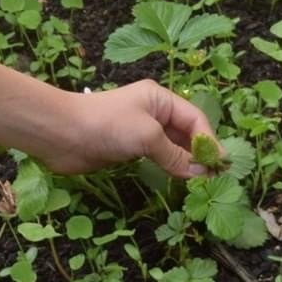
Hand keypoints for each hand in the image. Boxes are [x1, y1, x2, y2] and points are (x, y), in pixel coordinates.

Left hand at [36, 80, 219, 179]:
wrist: (62, 133)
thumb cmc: (107, 125)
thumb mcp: (147, 136)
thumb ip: (174, 154)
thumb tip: (199, 172)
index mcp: (159, 98)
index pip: (194, 118)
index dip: (209, 141)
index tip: (220, 164)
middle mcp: (152, 112)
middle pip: (185, 132)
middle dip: (199, 153)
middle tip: (215, 177)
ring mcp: (140, 130)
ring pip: (172, 147)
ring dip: (186, 163)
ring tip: (201, 183)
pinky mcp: (127, 148)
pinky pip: (156, 157)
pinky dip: (169, 168)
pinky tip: (179, 180)